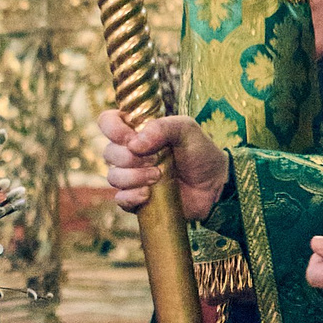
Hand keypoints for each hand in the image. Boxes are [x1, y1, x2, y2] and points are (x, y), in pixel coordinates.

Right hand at [96, 111, 228, 222]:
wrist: (214, 185)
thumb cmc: (200, 152)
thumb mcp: (186, 128)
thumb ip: (161, 127)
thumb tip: (133, 144)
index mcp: (137, 131)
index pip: (107, 122)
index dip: (112, 128)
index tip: (130, 137)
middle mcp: (130, 153)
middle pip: (108, 152)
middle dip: (129, 157)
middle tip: (155, 160)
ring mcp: (131, 177)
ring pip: (113, 176)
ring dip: (134, 177)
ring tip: (157, 176)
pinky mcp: (135, 199)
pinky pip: (119, 199)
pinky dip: (131, 196)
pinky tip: (148, 194)